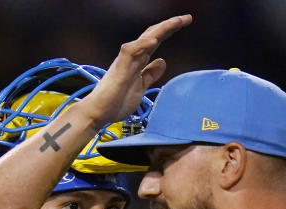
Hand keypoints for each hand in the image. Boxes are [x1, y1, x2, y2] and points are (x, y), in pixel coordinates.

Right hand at [82, 14, 191, 128]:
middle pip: (152, 35)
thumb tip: (162, 61)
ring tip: (176, 22)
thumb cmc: (116, 102)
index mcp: (137, 61)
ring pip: (144, 39)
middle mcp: (132, 58)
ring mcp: (125, 61)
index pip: (155, 41)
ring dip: (160, 30)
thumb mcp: (141, 87)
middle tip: (186, 18)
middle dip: (169, 26)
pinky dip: (142, 44)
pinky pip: (130, 51)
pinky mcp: (119, 67)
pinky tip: (154, 40)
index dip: (169, 31)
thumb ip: (150, 74)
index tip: (185, 23)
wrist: (99, 112)